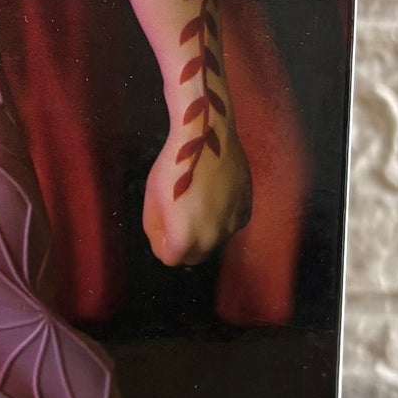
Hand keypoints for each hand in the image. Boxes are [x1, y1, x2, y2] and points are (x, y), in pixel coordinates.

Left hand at [144, 121, 251, 266]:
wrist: (206, 138)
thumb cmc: (173, 167)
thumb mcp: (152, 199)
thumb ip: (155, 229)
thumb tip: (164, 242)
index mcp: (187, 239)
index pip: (170, 259)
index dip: (161, 243)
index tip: (161, 224)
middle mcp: (214, 239)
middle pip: (195, 257)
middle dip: (184, 245)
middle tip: (177, 219)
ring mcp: (233, 225)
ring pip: (214, 241)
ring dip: (204, 232)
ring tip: (196, 203)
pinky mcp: (246, 209)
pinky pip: (230, 224)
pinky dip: (222, 218)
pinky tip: (214, 197)